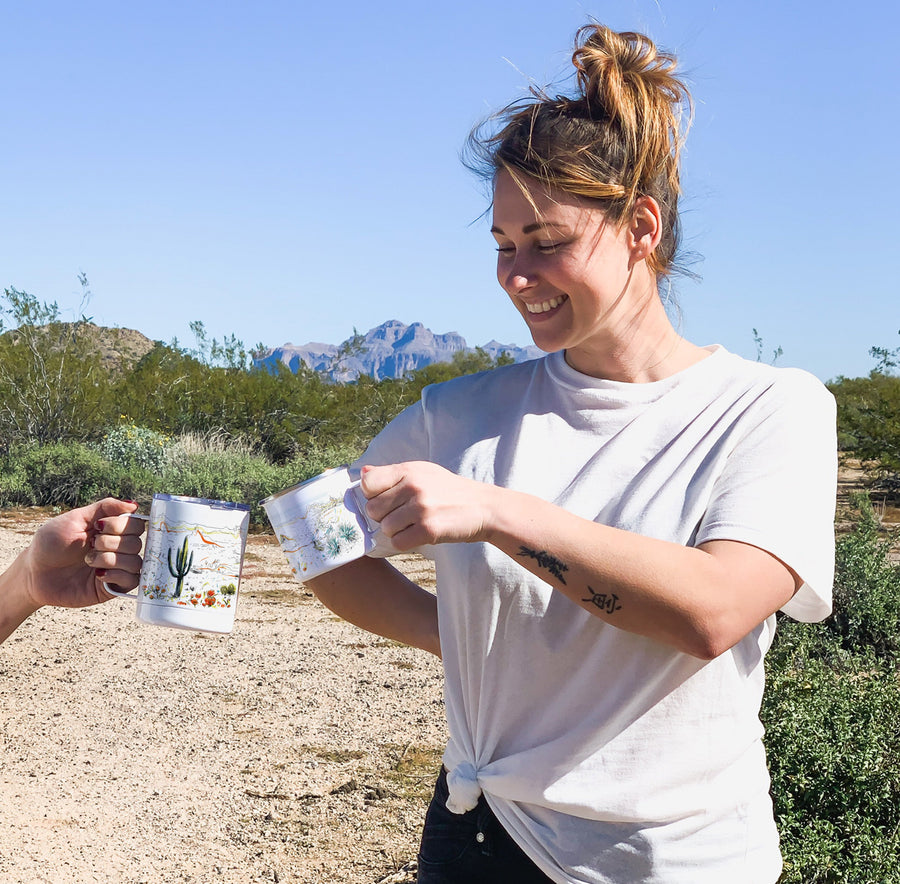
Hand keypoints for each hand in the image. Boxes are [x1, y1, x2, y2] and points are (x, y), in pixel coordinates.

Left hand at [22, 498, 145, 609]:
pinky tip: (98, 574)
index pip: (136, 524)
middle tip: (90, 544)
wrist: (33, 573)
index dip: (122, 525)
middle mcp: (117, 548)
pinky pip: (132, 581)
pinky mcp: (111, 587)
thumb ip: (105, 507)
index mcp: (111, 530)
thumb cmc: (51, 544)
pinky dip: (116, 575)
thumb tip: (134, 504)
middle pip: (137, 542)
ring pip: (135, 561)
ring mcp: (115, 568)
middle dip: (112, 542)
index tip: (98, 526)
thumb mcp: (76, 518)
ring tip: (88, 561)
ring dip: (111, 558)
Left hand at [359, 462, 494, 550]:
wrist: (484, 507)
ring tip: (414, 525)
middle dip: (384, 516)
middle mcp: (413, 487)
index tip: (386, 499)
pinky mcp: (429, 529)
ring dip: (396, 531)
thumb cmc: (450, 490)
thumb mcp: (424, 472)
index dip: (372, 495)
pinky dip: (406, 542)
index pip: (368, 482)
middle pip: (373, 510)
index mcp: (409, 470)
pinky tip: (419, 534)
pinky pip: (398, 542)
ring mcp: (421, 508)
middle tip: (403, 515)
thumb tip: (362, 473)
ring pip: (385, 528)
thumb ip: (392, 473)